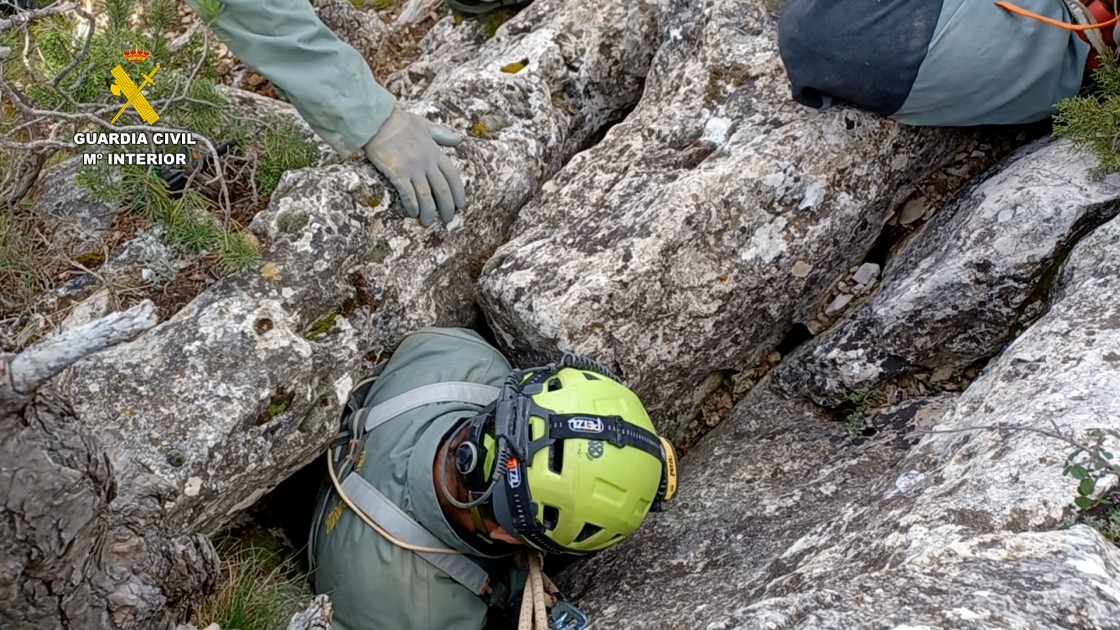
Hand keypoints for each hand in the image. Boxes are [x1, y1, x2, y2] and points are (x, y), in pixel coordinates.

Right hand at [362, 107, 466, 225]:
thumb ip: (442, 134)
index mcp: (435, 152)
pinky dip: (412, 205)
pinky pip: (408, 194)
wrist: (378, 120)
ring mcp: (412, 168)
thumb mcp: (425, 125)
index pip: (452, 176)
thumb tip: (459, 139)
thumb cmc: (399, 121)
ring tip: (428, 222)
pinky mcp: (397, 173)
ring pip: (426, 196)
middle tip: (447, 219)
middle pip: (442, 190)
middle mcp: (427, 162)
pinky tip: (413, 213)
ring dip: (429, 211)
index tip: (461, 205)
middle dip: (447, 207)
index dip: (458, 192)